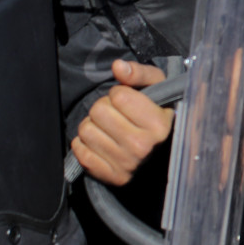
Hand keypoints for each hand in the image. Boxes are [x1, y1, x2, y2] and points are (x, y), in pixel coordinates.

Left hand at [72, 60, 173, 186]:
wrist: (162, 150)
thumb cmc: (157, 113)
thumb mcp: (157, 87)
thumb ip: (139, 73)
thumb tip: (117, 66)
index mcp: (159, 124)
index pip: (118, 96)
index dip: (119, 93)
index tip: (128, 101)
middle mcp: (143, 147)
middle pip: (99, 111)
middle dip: (104, 107)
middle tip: (116, 114)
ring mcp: (127, 164)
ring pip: (86, 131)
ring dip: (93, 125)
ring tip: (108, 127)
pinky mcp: (112, 177)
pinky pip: (81, 153)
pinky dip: (85, 144)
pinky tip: (101, 142)